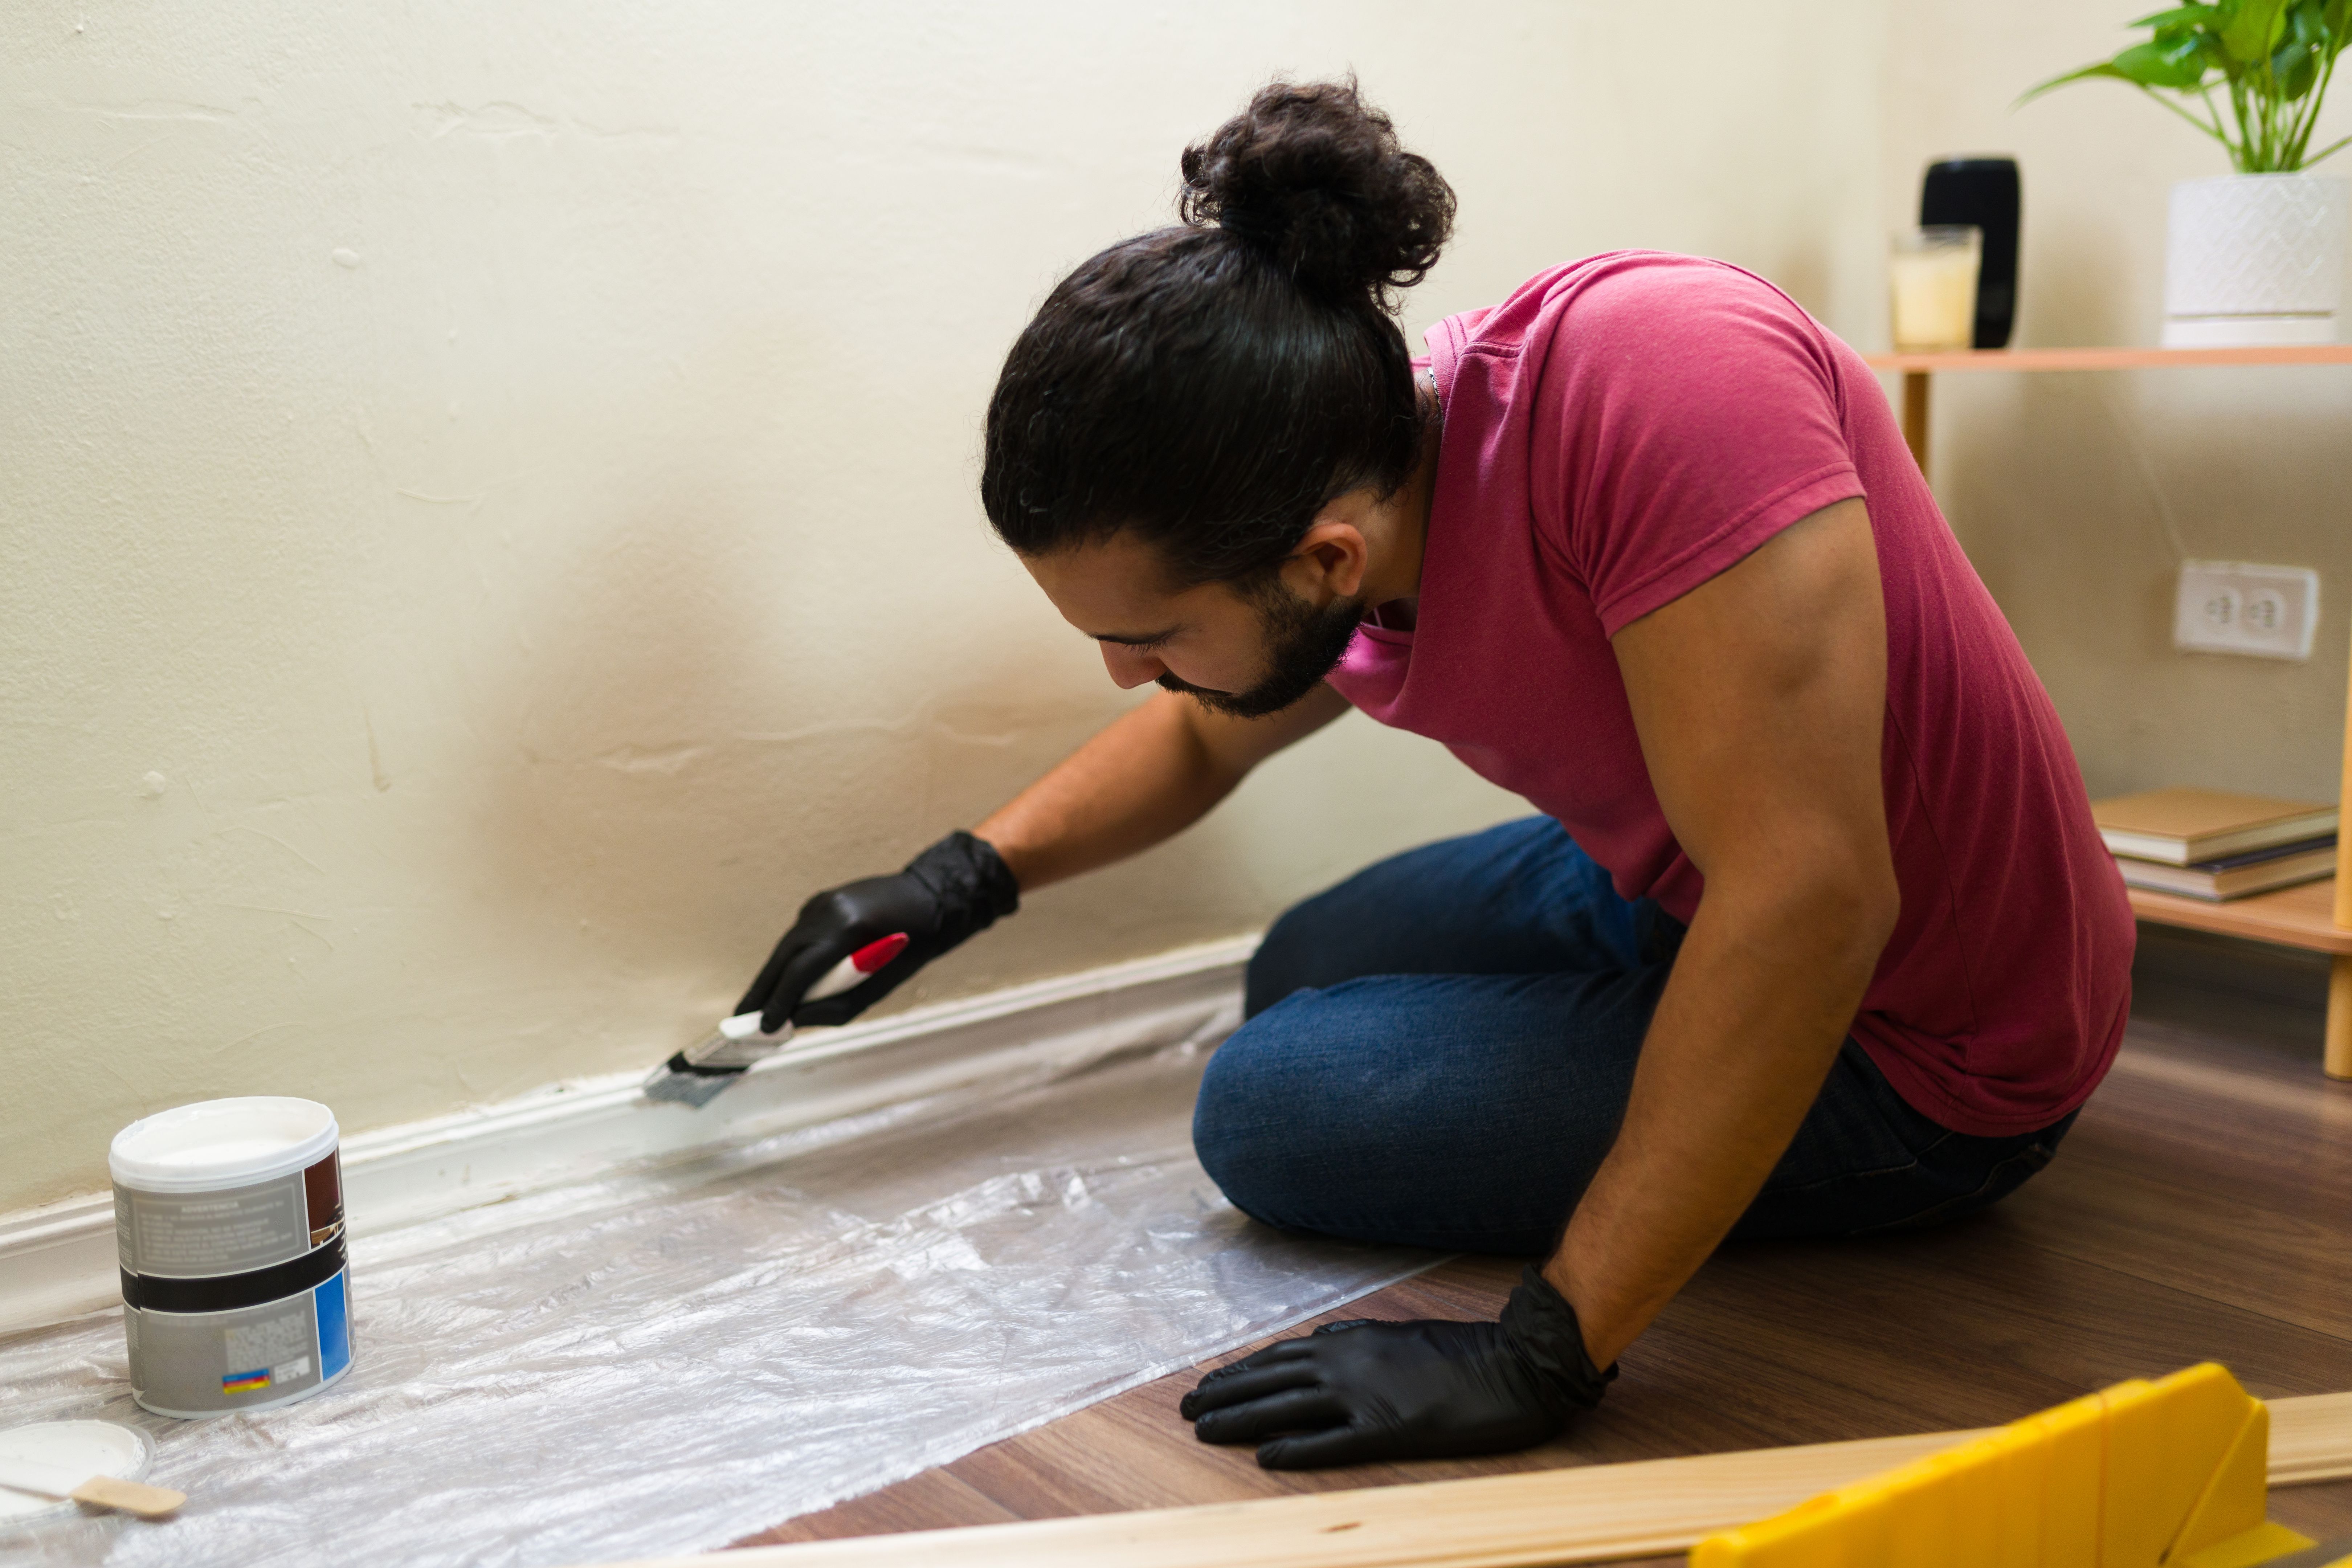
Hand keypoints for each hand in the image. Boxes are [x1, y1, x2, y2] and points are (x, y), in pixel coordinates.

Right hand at [736, 832, 1018, 1031]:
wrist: (930, 898)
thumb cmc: (912, 948)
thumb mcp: (882, 986)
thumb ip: (838, 1007)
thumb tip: (795, 1019)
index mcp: (847, 928)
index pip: (801, 970)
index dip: (779, 1001)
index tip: (764, 1026)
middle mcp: (826, 910)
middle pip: (783, 957)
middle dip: (762, 990)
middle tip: (740, 1019)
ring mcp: (819, 902)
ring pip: (786, 946)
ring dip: (770, 975)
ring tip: (753, 1006)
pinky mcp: (818, 902)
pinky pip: (799, 935)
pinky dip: (789, 958)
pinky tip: (780, 980)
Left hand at [1179, 1266, 1612, 1468]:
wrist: (1514, 1365)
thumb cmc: (1461, 1351)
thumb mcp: (1399, 1333)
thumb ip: (1357, 1335)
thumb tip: (1321, 1336)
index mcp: (1351, 1340)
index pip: (1280, 1356)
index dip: (1240, 1371)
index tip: (1208, 1382)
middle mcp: (1348, 1363)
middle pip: (1271, 1379)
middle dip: (1224, 1394)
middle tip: (1187, 1408)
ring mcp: (1365, 1396)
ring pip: (1286, 1407)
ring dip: (1241, 1419)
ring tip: (1204, 1430)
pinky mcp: (1388, 1430)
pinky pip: (1330, 1442)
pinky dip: (1294, 1449)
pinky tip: (1265, 1459)